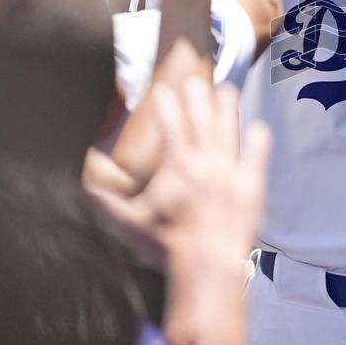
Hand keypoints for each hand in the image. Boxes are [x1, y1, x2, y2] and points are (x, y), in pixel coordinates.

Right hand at [87, 75, 269, 266]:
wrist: (207, 263)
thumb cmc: (167, 244)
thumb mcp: (130, 221)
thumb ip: (108, 200)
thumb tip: (86, 185)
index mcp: (177, 165)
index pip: (171, 123)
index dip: (166, 103)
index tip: (162, 89)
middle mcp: (206, 161)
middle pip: (202, 118)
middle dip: (198, 95)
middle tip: (195, 81)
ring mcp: (231, 170)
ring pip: (231, 130)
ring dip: (229, 108)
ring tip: (227, 91)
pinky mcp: (252, 184)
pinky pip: (258, 154)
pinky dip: (258, 140)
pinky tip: (258, 127)